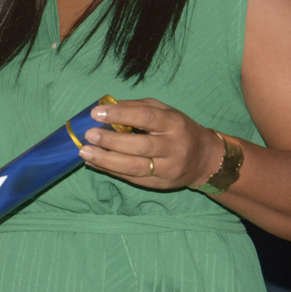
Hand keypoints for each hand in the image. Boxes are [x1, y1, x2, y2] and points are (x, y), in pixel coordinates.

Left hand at [78, 98, 224, 189]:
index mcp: (174, 124)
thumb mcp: (164, 111)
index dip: (120, 115)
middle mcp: (173, 147)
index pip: (146, 118)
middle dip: (111, 141)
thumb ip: (137, 107)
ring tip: (85, 152)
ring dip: (106, 160)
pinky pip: (132, 179)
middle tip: (89, 134)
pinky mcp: (160, 184)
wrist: (204, 159)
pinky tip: (93, 163)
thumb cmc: (178, 129)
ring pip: (134, 167)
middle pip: (140, 146)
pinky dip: (110, 171)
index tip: (97, 112)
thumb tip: (107, 106)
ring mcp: (168, 169)